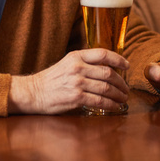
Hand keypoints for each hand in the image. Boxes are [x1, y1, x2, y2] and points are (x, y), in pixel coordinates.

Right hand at [9, 49, 129, 113]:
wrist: (33, 92)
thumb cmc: (51, 79)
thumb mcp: (67, 63)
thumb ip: (84, 63)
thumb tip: (107, 68)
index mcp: (76, 56)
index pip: (103, 54)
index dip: (118, 59)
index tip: (127, 66)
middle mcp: (78, 67)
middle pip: (108, 72)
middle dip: (121, 82)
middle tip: (126, 88)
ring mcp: (77, 82)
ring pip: (106, 87)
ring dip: (118, 94)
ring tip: (123, 98)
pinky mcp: (76, 97)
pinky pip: (99, 101)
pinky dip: (111, 104)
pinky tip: (115, 106)